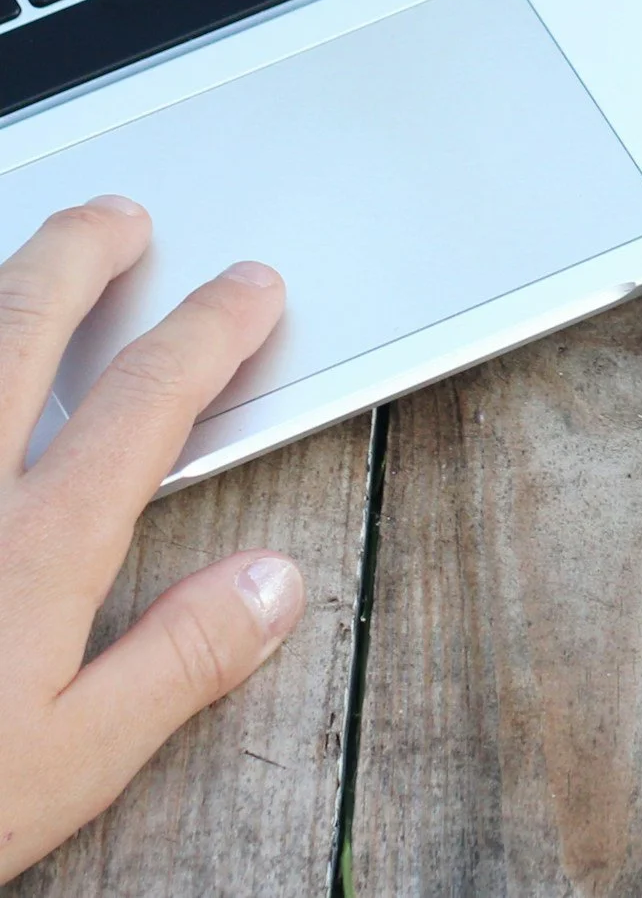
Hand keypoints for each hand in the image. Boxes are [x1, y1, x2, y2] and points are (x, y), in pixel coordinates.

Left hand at [0, 197, 300, 881]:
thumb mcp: (65, 766)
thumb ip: (175, 663)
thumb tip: (272, 582)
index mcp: (28, 550)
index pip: (144, 401)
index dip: (209, 332)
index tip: (247, 292)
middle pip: (19, 328)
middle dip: (79, 258)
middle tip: (119, 220)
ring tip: (20, 254)